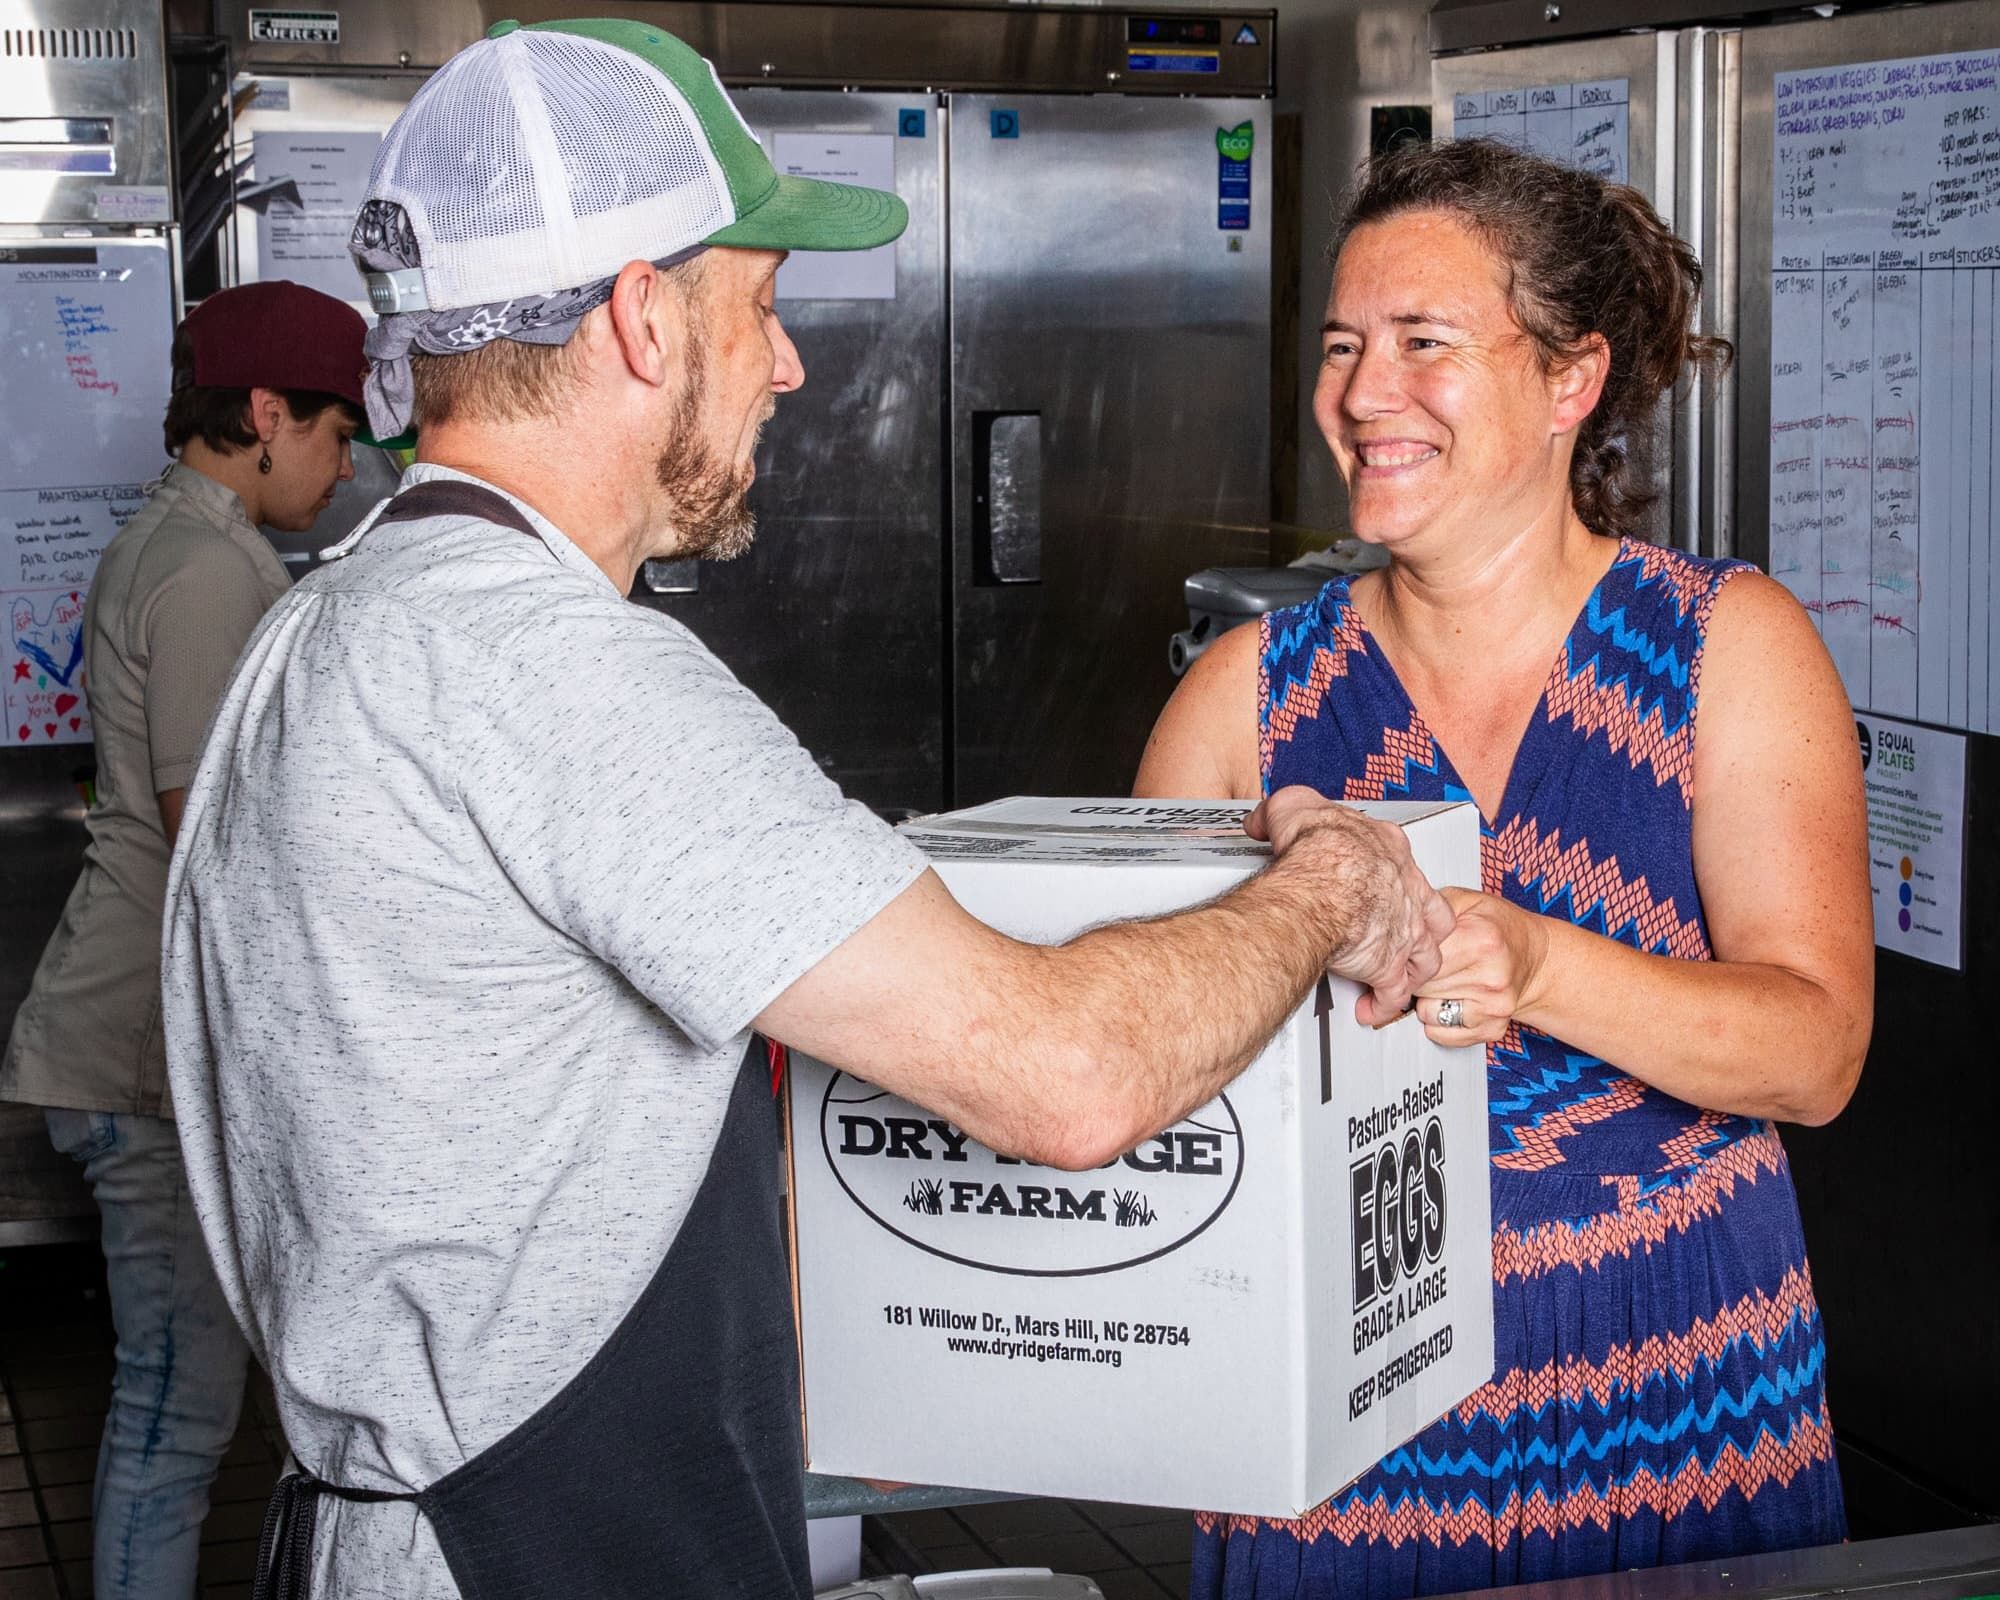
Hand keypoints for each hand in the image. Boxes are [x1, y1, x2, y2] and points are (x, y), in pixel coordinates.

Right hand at [1247, 786, 1453, 1021]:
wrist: (1317, 887)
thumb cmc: (1312, 851)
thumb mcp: (1292, 808)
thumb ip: (1282, 810)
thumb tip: (1264, 820)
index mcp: (1387, 847)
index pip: (1398, 857)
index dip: (1385, 868)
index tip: (1368, 876)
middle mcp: (1405, 888)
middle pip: (1427, 907)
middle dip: (1415, 920)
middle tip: (1397, 929)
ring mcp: (1403, 929)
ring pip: (1427, 951)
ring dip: (1415, 964)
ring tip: (1400, 971)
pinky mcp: (1389, 965)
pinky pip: (1395, 990)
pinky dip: (1385, 1001)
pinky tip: (1372, 1005)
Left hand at [1412, 887, 1549, 1046]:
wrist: (1534, 957)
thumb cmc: (1497, 927)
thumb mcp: (1465, 901)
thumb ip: (1430, 908)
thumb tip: (1396, 919)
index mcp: (1481, 940)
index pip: (1419, 959)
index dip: (1406, 955)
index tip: (1407, 950)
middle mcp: (1490, 976)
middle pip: (1419, 987)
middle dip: (1414, 977)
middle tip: (1427, 964)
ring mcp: (1494, 1006)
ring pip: (1425, 1012)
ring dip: (1425, 999)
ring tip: (1442, 980)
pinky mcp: (1492, 1028)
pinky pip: (1439, 1033)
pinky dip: (1436, 1021)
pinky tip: (1450, 999)